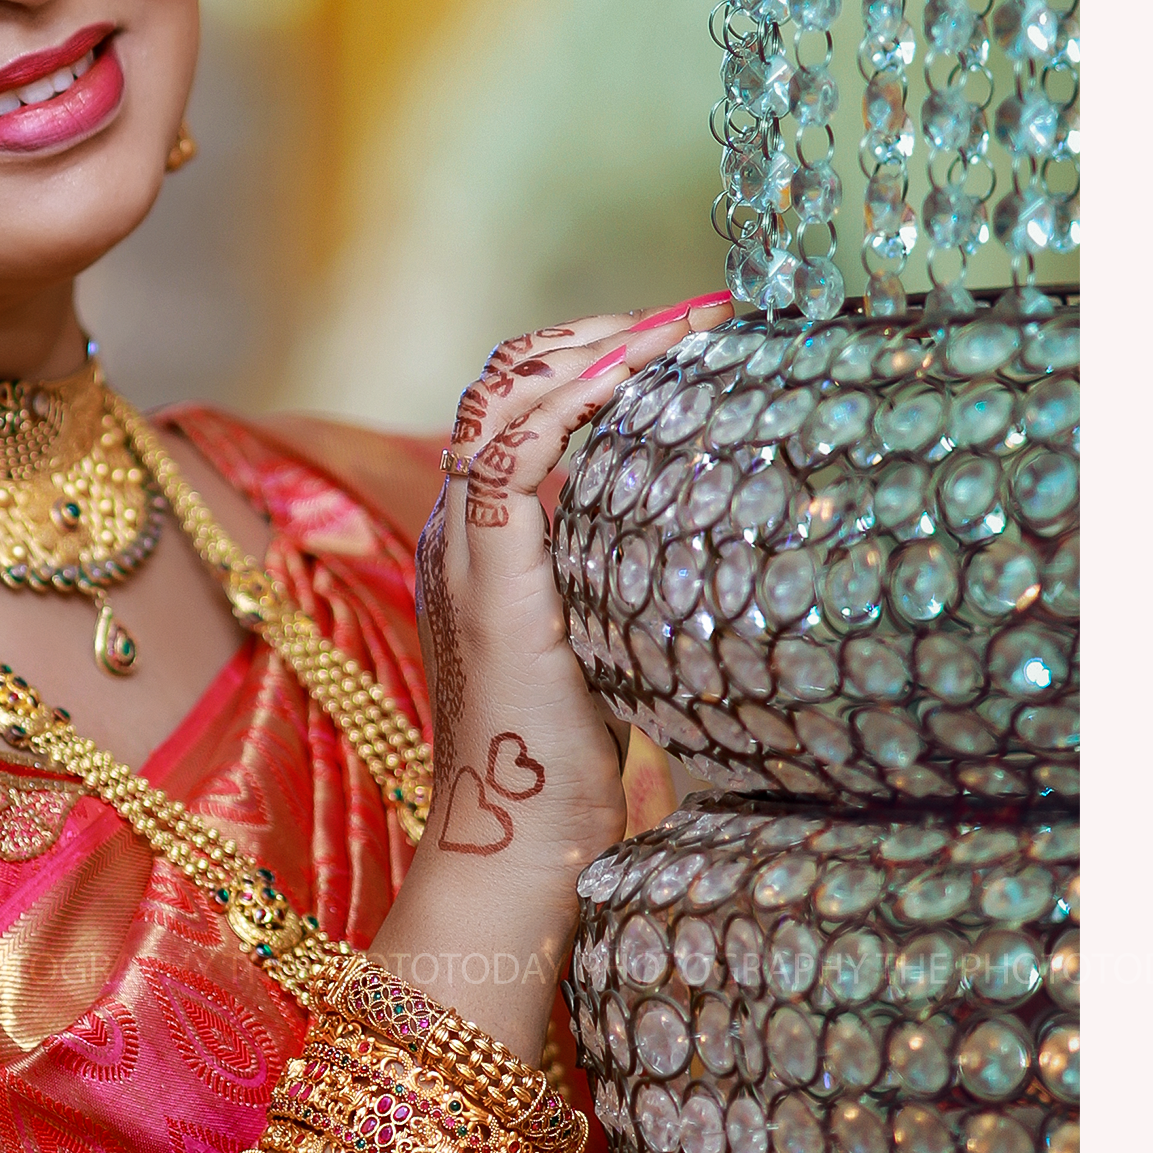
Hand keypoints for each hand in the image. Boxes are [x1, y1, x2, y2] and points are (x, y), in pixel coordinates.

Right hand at [415, 300, 730, 877]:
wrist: (520, 834)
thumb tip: (698, 542)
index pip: (508, 410)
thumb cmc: (569, 760)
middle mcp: (454, 530)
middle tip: (683, 318)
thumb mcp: (599, 642)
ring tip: (674, 331)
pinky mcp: (486, 578)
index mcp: (475, 542)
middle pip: (496, 383)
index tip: (667, 337)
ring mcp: (462, 550)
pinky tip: (639, 386)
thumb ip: (614, 581)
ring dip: (591, 351)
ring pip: (499, 401)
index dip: (578, 359)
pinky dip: (572, 404)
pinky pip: (511, 458)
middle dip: (589, 334)